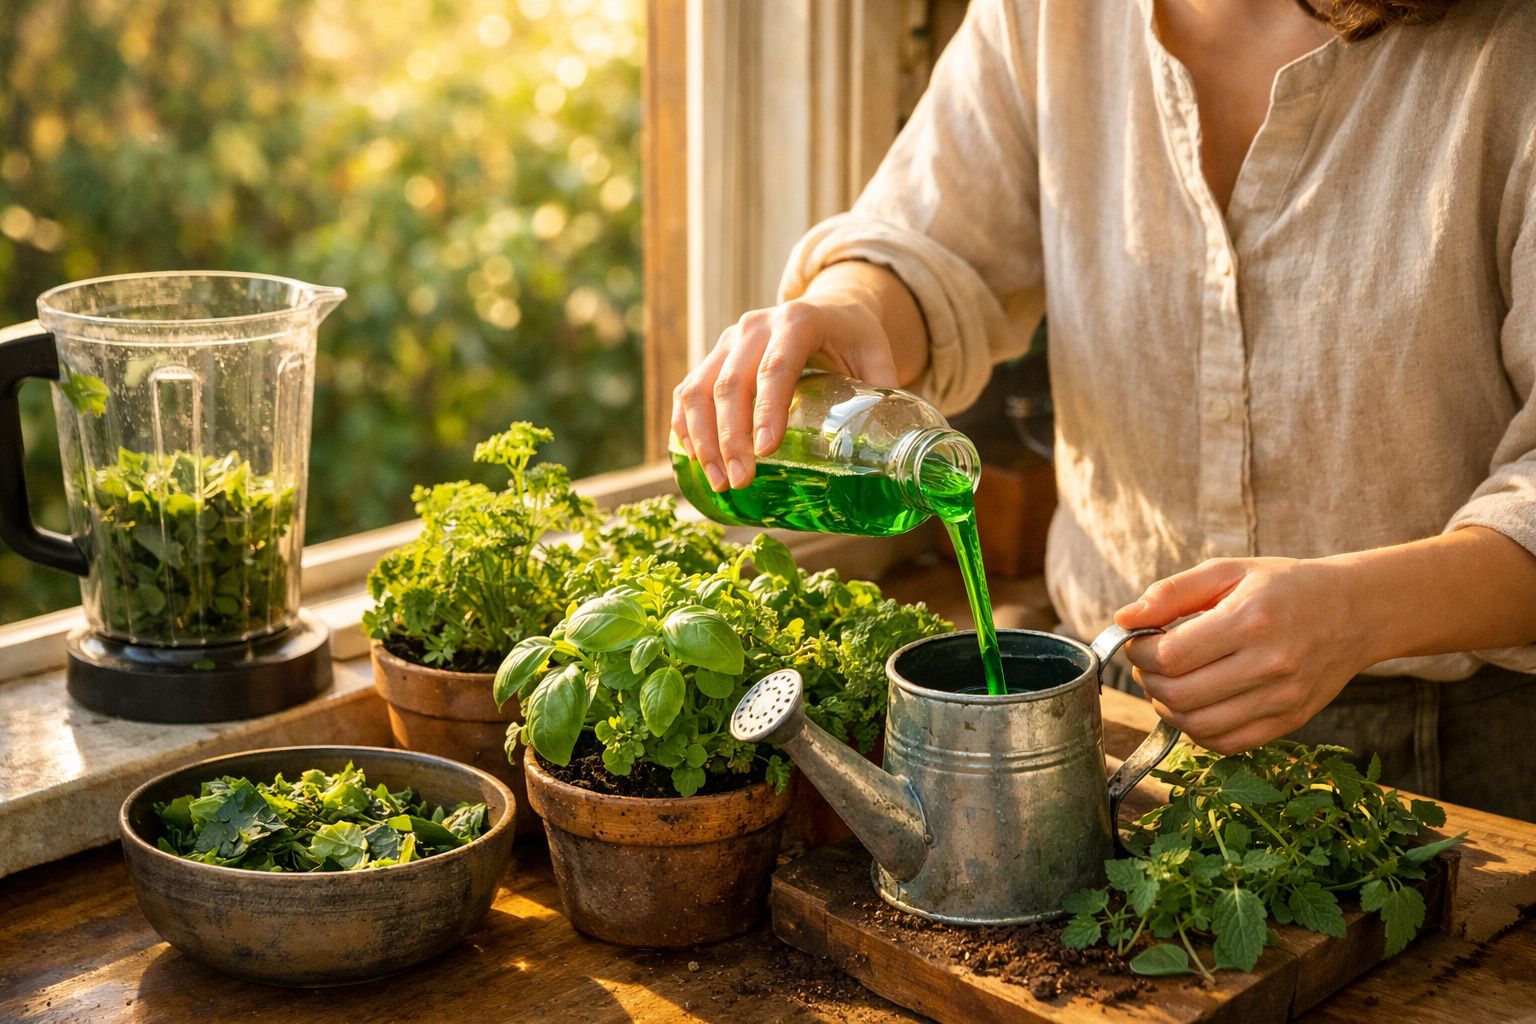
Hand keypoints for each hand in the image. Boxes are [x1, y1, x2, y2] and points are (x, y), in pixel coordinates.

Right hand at [670, 260, 926, 491]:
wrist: (829, 308)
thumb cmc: (857, 340)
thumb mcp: (878, 358)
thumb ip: (887, 397)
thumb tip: (909, 455)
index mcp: (799, 320)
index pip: (776, 367)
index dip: (767, 410)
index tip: (766, 452)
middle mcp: (756, 325)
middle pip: (732, 383)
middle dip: (731, 438)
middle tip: (741, 482)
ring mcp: (729, 340)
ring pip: (700, 388)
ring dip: (703, 439)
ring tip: (719, 482)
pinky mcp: (714, 356)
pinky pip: (688, 391)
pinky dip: (685, 426)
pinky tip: (693, 460)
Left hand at [1112, 557, 1375, 754]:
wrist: (1356, 611)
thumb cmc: (1285, 586)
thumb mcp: (1228, 572)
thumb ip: (1172, 592)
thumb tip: (1123, 618)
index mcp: (1251, 621)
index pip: (1171, 655)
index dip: (1139, 652)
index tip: (1137, 640)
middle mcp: (1269, 665)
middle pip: (1179, 696)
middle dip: (1148, 681)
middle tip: (1149, 663)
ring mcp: (1282, 699)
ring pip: (1198, 726)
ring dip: (1167, 708)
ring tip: (1169, 682)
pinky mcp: (1290, 721)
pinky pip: (1227, 744)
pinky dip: (1198, 730)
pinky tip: (1197, 703)